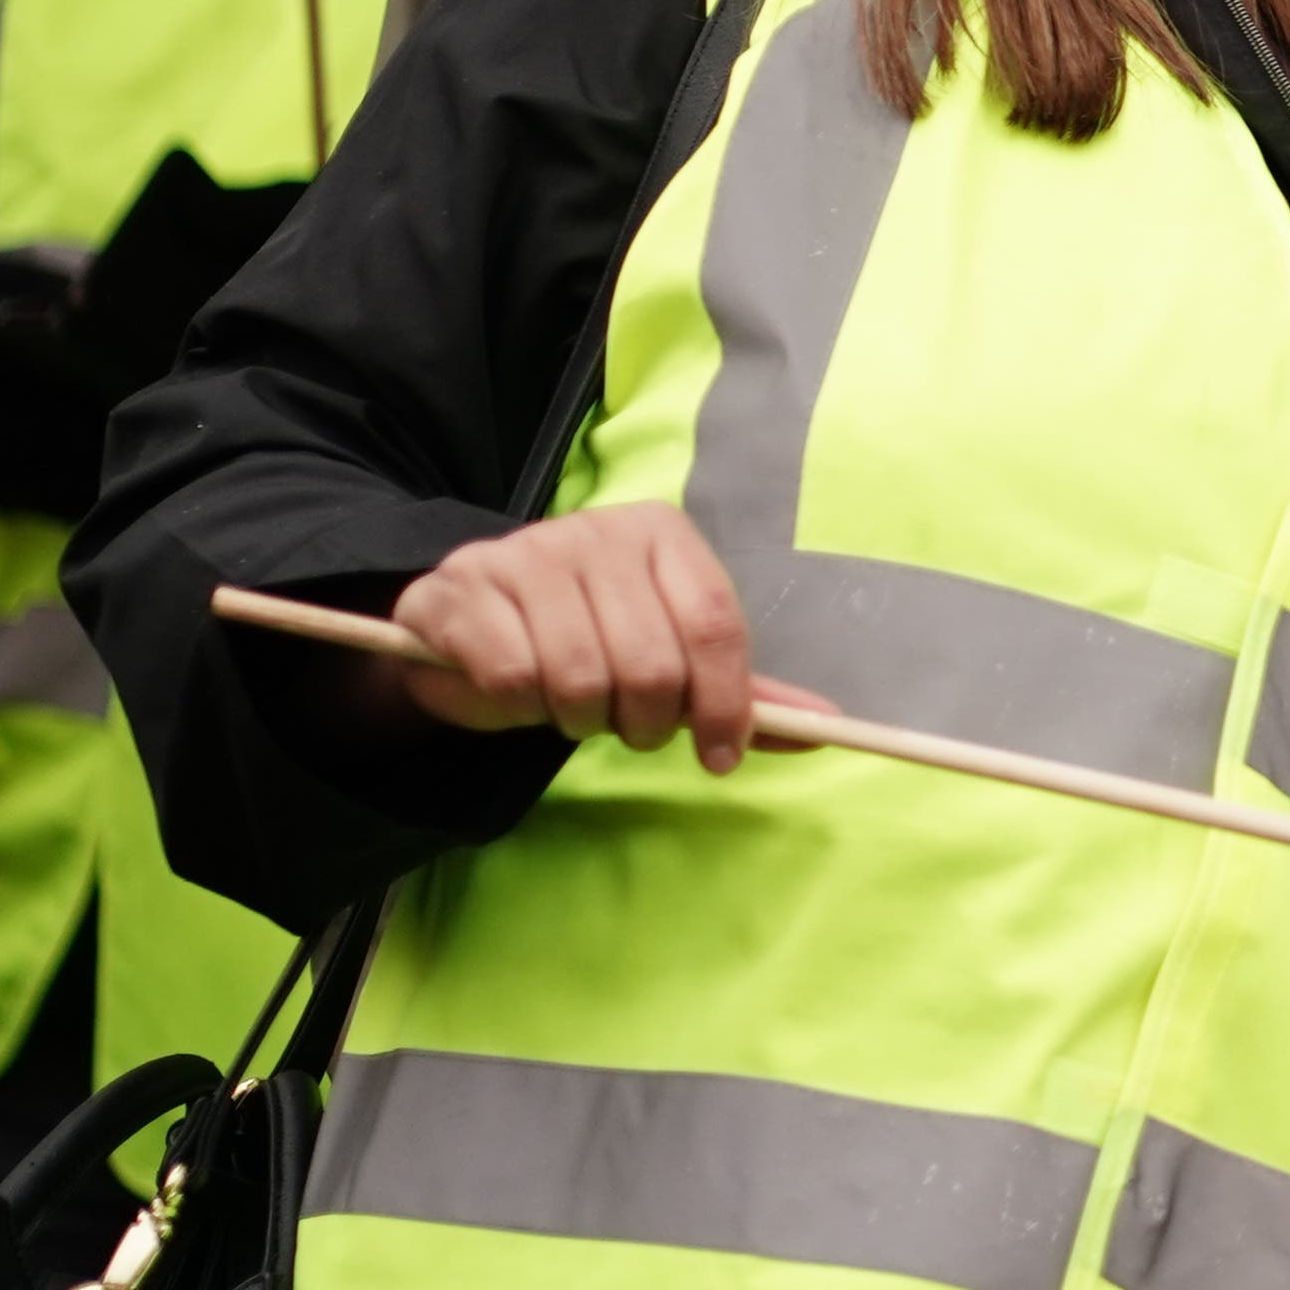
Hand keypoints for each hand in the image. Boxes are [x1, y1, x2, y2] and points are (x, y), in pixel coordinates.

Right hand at [390, 507, 810, 773]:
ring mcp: (526, 552)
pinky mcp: (464, 587)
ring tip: (571, 707)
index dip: (725, 704)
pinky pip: (511, 677)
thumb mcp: (667, 654)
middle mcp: (598, 531)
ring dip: (578, 718)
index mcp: (662, 534)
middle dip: (642, 722)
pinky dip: (517, 706)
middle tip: (623, 725)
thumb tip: (825, 727)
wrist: (468, 621)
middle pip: (652, 663)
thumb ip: (738, 690)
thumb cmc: (584, 636)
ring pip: (579, 676)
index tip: (719, 758)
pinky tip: (516, 691)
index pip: (715, 625)